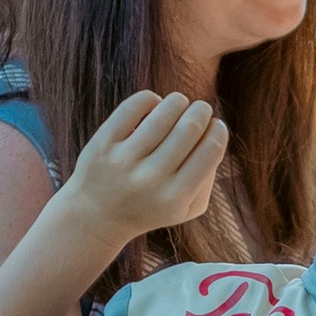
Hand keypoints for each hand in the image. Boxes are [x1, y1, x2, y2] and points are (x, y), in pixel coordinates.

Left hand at [63, 90, 228, 249]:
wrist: (96, 217)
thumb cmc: (150, 207)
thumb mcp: (185, 208)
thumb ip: (208, 178)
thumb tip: (214, 135)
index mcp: (176, 197)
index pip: (211, 150)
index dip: (219, 129)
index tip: (215, 125)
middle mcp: (150, 180)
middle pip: (190, 127)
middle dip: (201, 110)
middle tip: (200, 110)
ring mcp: (124, 161)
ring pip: (163, 113)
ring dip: (178, 101)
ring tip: (179, 103)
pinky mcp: (102, 145)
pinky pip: (133, 107)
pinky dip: (150, 99)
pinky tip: (153, 105)